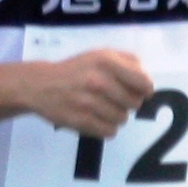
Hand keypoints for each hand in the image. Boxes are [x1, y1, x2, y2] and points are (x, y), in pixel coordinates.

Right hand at [25, 49, 152, 138]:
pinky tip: (96, 118)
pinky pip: (110, 132)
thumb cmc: (76, 70)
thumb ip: (128, 61)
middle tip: (114, 99)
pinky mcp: (81, 120)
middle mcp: (99, 81)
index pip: (144, 83)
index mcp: (107, 61)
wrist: (40, 84)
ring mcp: (89, 102)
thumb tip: (147, 80)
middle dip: (128, 103)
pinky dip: (106, 128)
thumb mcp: (100, 54)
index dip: (145, 90)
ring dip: (116, 116)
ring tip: (102, 108)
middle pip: (135, 104)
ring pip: (123, 119)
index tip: (139, 92)